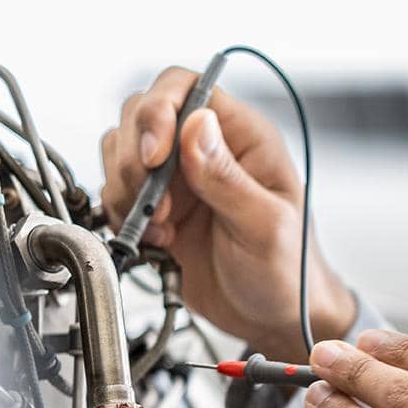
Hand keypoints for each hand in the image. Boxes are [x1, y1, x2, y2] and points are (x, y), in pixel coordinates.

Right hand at [99, 66, 354, 358]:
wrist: (273, 320)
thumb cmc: (289, 271)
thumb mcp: (265, 226)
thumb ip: (227, 178)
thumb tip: (197, 124)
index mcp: (243, 137)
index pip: (186, 88)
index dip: (158, 111)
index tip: (153, 157)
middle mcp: (206, 148)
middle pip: (141, 114)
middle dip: (135, 159)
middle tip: (156, 204)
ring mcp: (179, 178)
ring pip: (122, 153)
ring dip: (127, 191)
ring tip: (161, 228)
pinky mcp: (158, 208)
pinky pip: (118, 193)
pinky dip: (122, 216)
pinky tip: (155, 241)